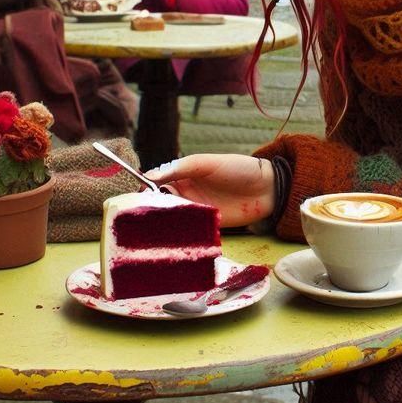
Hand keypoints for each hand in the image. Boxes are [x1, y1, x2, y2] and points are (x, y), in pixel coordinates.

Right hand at [147, 154, 274, 227]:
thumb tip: (150, 175)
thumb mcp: (207, 163)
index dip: (144, 191)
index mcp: (182, 175)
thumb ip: (180, 168)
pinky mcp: (206, 226)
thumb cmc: (238, 168)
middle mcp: (186, 194)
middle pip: (160, 203)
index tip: (133, 200)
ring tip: (150, 231)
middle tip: (139, 219)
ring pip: (171, 218)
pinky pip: (188, 230)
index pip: (156, 183)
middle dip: (150, 210)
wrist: (268, 188)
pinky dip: (178, 234)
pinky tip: (169, 239)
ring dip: (162, 223)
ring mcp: (195, 210)